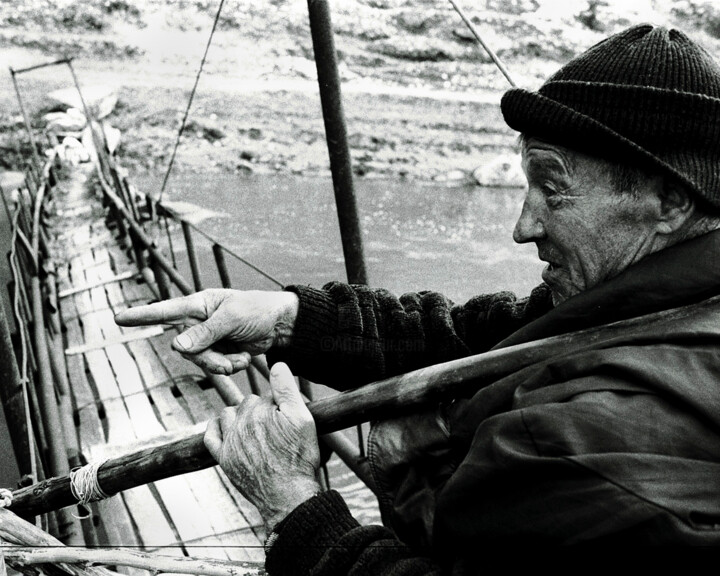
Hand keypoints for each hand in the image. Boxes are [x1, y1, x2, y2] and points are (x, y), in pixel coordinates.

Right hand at [114, 289, 298, 373]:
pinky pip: (216, 367)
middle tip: (230, 359)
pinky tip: (245, 358)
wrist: (281, 326)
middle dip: (209, 358)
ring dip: (222, 364)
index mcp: (200, 304)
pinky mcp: (220, 352)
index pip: (166, 310)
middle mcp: (200, 322)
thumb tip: (177, 346)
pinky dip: (231, 366)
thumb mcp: (232, 318)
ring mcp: (209, 339)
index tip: (119, 318)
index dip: (143, 315)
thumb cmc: (258, 310)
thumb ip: (205, 333)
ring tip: (241, 358)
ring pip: (201, 362)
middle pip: (187, 349)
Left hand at [204, 362, 321, 530]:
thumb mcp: (303, 420)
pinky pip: (210, 435)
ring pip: (228, 414)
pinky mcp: (223, 458)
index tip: (288, 419)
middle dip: (260, 409)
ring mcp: (229, 441)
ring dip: (239, 416)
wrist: (288, 496)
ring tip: (256, 427)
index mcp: (259, 410)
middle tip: (277, 428)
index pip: (265, 396)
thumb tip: (278, 364)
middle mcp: (240, 423)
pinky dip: (215, 427)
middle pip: (247, 403)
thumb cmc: (298, 458)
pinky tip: (226, 428)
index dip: (279, 405)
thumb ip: (288, 390)